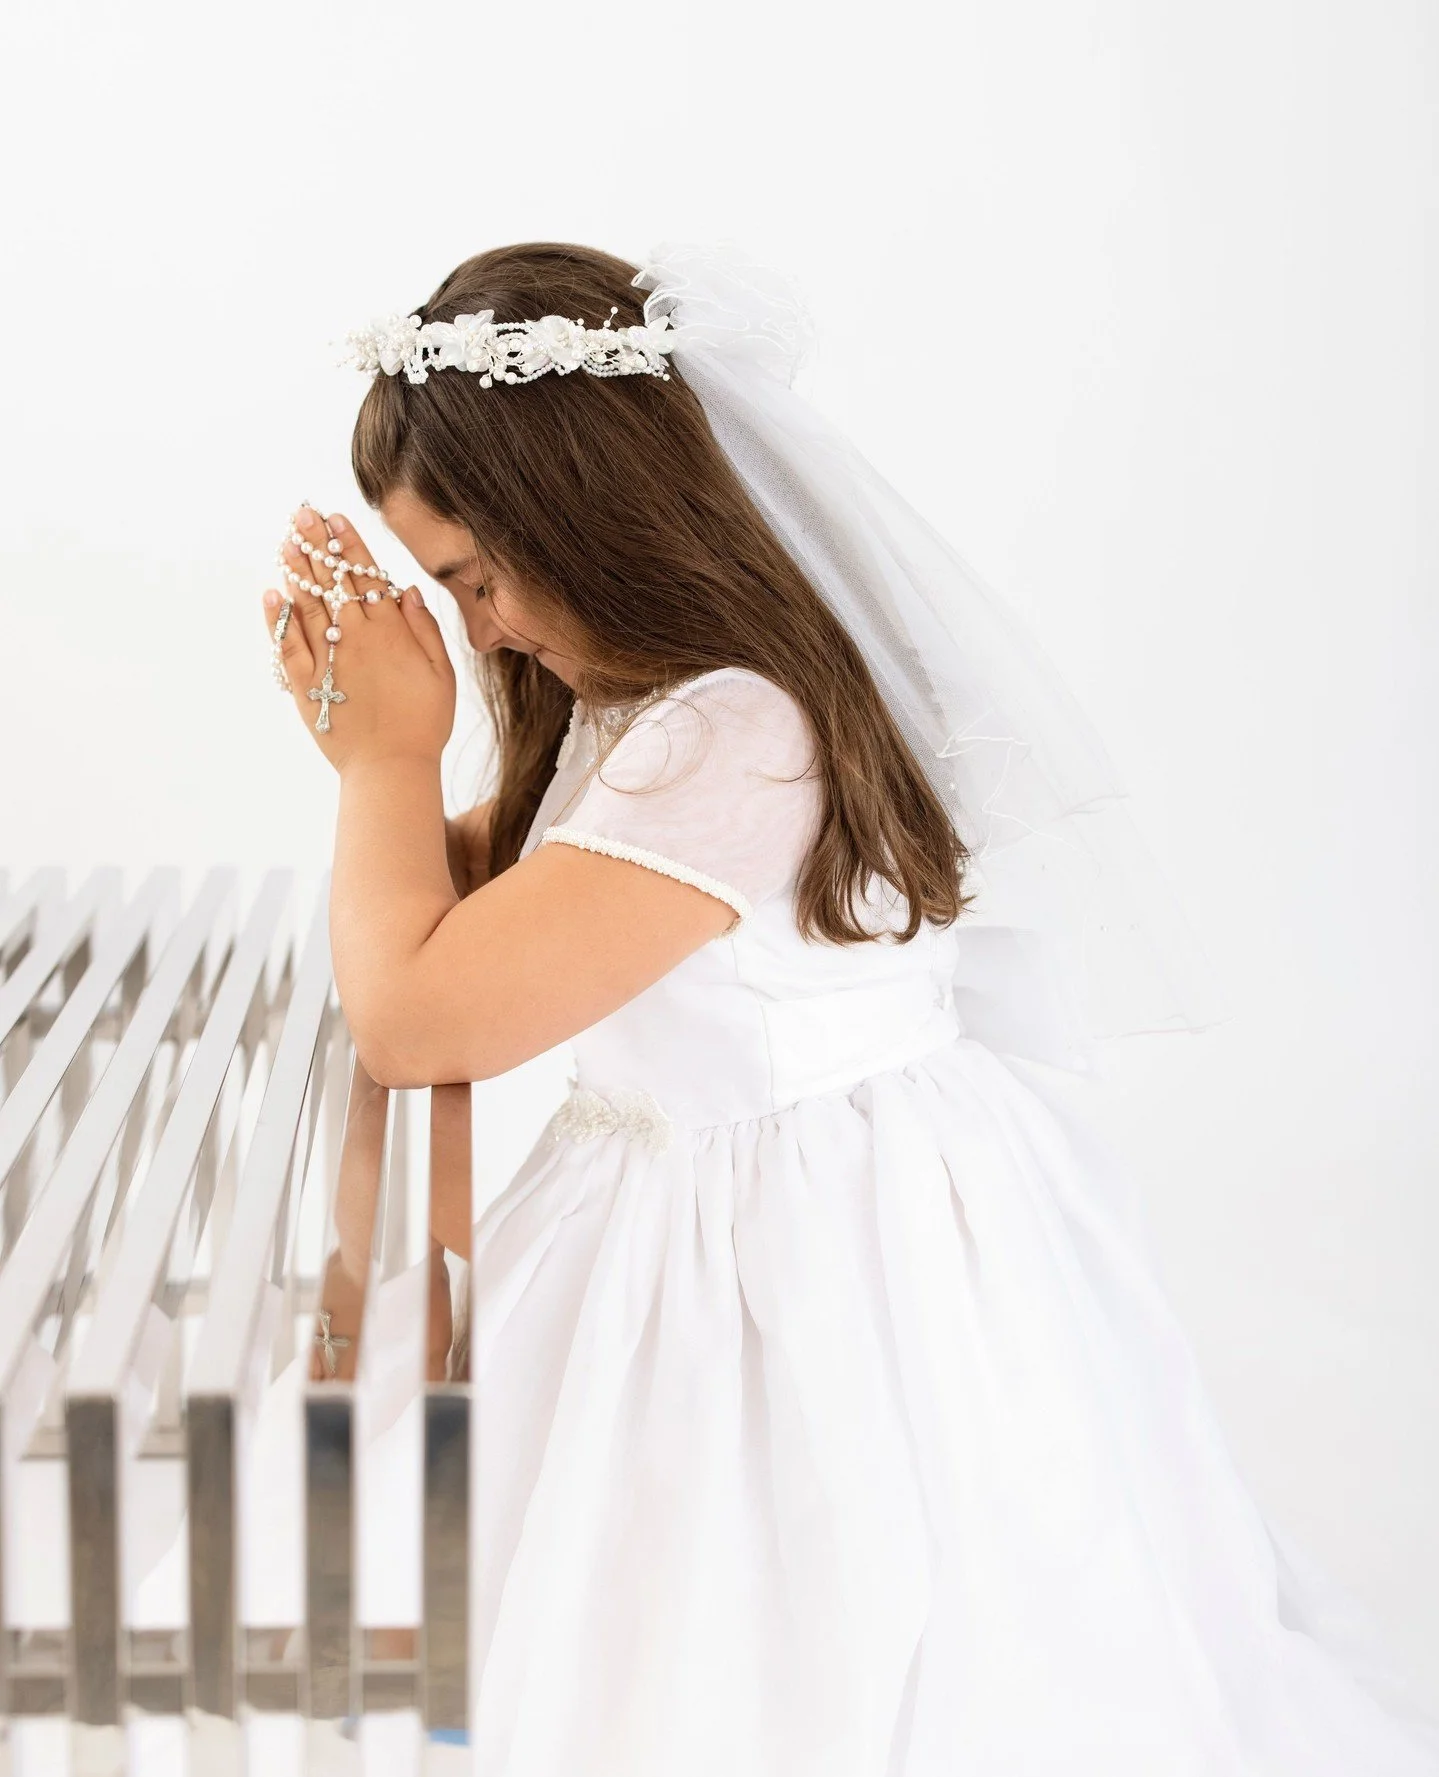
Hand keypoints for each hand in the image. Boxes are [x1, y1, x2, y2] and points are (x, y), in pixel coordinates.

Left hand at [264, 506, 456, 773]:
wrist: (391, 768)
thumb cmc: (424, 724)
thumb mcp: (442, 674)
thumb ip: (425, 630)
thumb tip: (405, 591)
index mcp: (391, 632)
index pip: (365, 576)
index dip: (349, 545)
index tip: (335, 518)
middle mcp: (356, 638)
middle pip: (332, 582)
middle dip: (317, 545)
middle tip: (301, 515)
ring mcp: (328, 659)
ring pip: (307, 606)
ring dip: (296, 572)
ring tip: (285, 542)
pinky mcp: (306, 685)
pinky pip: (287, 645)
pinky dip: (278, 619)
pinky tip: (272, 594)